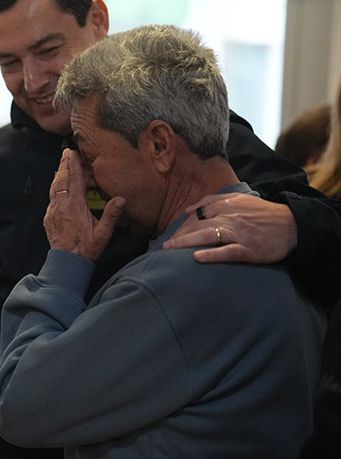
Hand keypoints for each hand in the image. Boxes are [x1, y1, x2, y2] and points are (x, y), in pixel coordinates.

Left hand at [45, 149, 124, 261]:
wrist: (67, 263)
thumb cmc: (86, 248)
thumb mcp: (103, 233)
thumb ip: (111, 214)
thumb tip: (121, 198)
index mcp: (75, 206)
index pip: (74, 179)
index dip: (75, 165)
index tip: (73, 153)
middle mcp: (61, 206)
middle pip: (61, 179)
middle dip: (64, 165)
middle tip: (66, 153)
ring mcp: (53, 212)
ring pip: (54, 188)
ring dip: (58, 175)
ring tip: (62, 166)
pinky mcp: (48, 218)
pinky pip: (51, 198)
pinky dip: (55, 188)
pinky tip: (58, 188)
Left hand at [163, 193, 296, 263]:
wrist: (293, 226)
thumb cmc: (264, 214)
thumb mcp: (240, 200)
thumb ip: (213, 202)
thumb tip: (189, 210)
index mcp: (228, 205)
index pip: (198, 214)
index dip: (182, 225)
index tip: (170, 235)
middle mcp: (231, 217)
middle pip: (198, 225)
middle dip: (178, 235)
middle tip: (164, 246)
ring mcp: (239, 234)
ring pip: (207, 236)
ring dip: (186, 242)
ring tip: (170, 250)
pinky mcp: (248, 249)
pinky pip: (226, 252)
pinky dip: (211, 254)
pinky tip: (196, 257)